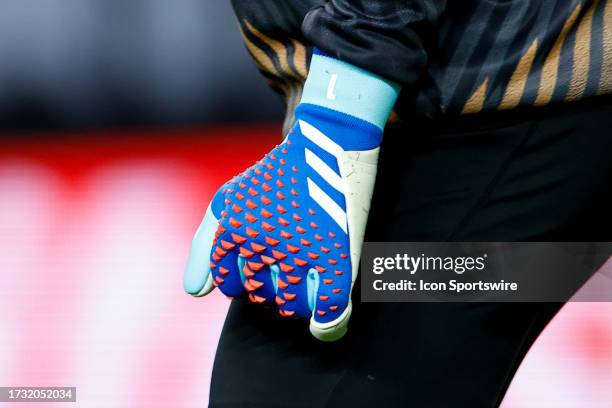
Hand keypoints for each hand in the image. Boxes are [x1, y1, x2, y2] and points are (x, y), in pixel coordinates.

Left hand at [184, 103, 380, 340]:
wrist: (325, 142)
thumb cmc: (274, 176)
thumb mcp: (228, 201)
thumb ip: (204, 246)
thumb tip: (195, 293)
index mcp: (235, 230)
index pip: (231, 282)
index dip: (244, 281)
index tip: (258, 269)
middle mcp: (264, 242)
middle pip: (261, 295)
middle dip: (269, 290)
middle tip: (284, 270)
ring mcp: (302, 249)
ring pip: (293, 305)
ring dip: (296, 304)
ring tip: (303, 284)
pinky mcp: (336, 253)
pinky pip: (330, 307)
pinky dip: (328, 324)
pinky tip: (324, 323)